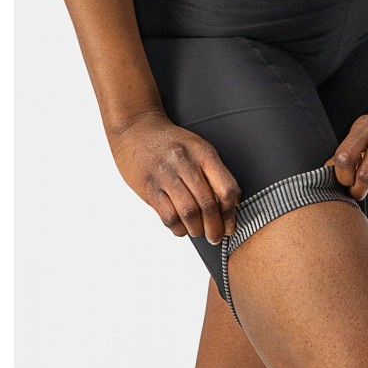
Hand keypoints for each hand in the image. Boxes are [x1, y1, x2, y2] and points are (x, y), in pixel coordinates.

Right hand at [108, 111, 240, 244]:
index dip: (231, 211)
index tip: (230, 222)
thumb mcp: (198, 148)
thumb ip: (214, 173)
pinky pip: (168, 216)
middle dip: (215, 228)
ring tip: (198, 232)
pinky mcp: (149, 188)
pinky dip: (178, 228)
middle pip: (208, 204)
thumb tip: (231, 204)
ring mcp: (166, 175)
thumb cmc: (171, 142)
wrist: (136, 129)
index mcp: (204, 154)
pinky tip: (180, 226)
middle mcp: (186, 163)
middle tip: (216, 237)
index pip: (227, 188)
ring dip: (197, 230)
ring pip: (189, 213)